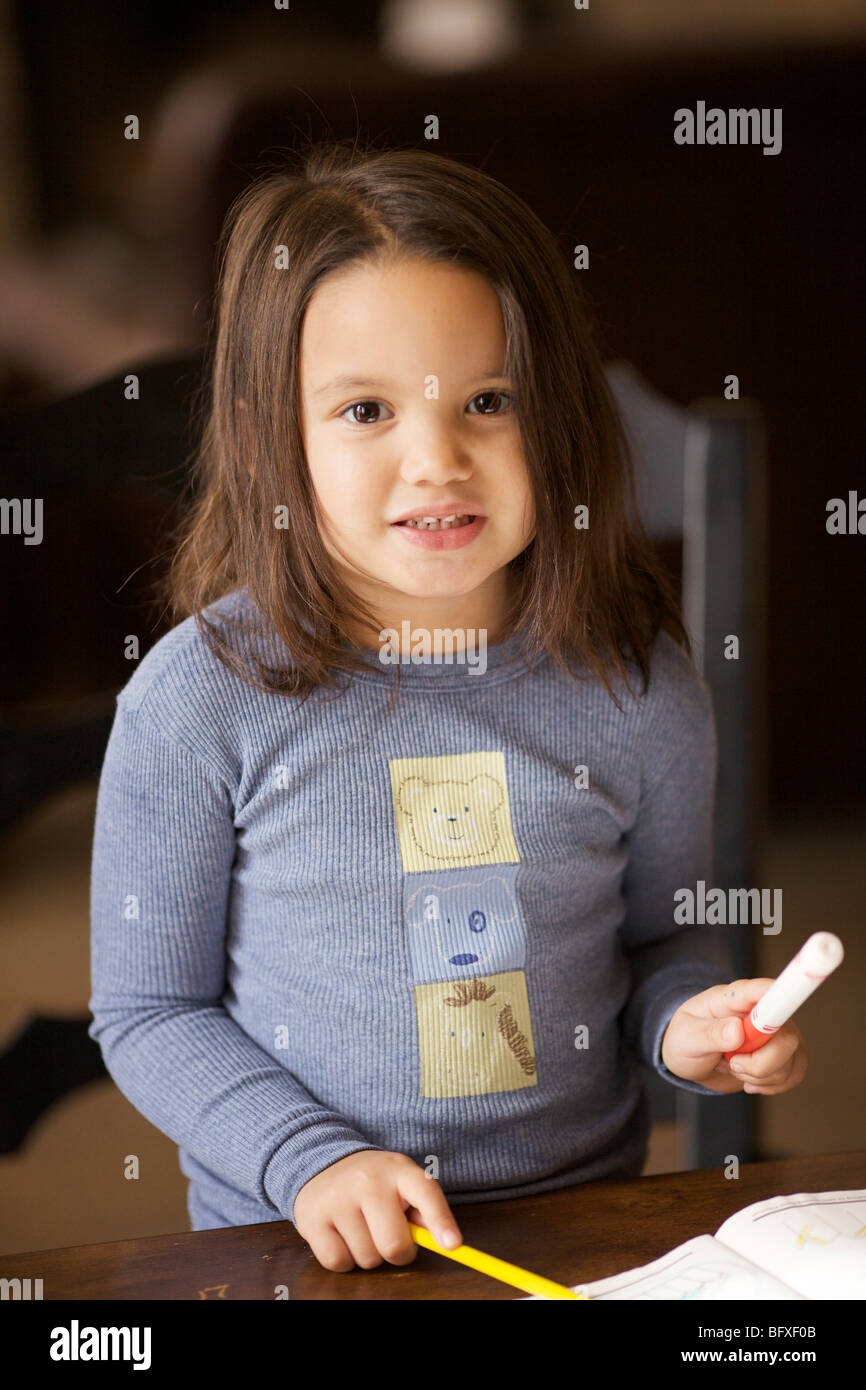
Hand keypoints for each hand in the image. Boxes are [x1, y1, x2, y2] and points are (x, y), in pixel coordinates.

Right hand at [293, 1150, 462, 1272]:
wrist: (322, 1162)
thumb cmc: (373, 1182)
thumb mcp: (401, 1182)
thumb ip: (422, 1209)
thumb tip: (444, 1241)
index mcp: (398, 1170)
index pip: (426, 1193)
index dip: (441, 1221)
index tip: (453, 1245)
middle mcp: (368, 1181)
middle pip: (394, 1245)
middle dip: (396, 1251)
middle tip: (387, 1233)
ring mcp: (338, 1199)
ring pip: (367, 1259)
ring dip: (368, 1254)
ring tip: (360, 1227)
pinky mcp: (312, 1219)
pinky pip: (339, 1263)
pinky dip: (344, 1259)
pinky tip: (341, 1235)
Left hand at [660, 979, 807, 1094]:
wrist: (692, 1061)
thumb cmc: (685, 1040)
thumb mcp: (686, 1038)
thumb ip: (709, 1034)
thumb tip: (737, 1030)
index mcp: (734, 998)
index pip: (759, 989)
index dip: (776, 993)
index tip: (782, 999)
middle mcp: (762, 1012)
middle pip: (786, 1035)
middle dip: (761, 1062)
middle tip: (732, 1063)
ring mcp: (776, 1032)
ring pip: (792, 1058)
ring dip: (762, 1076)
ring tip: (735, 1068)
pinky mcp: (783, 1054)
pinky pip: (795, 1072)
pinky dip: (774, 1085)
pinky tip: (751, 1081)